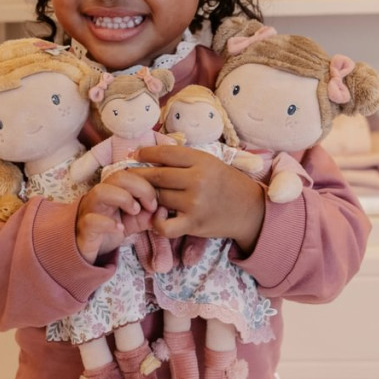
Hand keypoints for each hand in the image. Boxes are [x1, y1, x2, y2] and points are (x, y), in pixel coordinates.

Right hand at [75, 169, 159, 263]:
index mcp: (113, 189)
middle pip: (117, 176)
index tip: (157, 203)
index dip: (147, 184)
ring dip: (123, 198)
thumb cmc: (113, 228)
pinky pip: (91, 220)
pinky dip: (108, 223)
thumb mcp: (136, 220)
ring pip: (100, 192)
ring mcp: (90, 210)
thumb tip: (164, 209)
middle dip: (139, 188)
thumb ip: (150, 214)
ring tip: (135, 212)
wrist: (92, 250)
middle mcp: (100, 195)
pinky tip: (120, 229)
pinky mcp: (84, 228)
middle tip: (150, 206)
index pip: (130, 173)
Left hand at [132, 145, 266, 253]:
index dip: (146, 153)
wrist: (250, 210)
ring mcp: (195, 203)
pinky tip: (158, 217)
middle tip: (128, 175)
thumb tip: (151, 153)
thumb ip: (184, 159)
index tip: (135, 154)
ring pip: (158, 198)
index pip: (165, 153)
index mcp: (201, 161)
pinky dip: (156, 222)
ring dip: (149, 198)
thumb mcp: (209, 162)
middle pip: (156, 176)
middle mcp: (197, 180)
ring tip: (145, 195)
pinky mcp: (193, 224)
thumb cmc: (226, 183)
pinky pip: (164, 226)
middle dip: (139, 175)